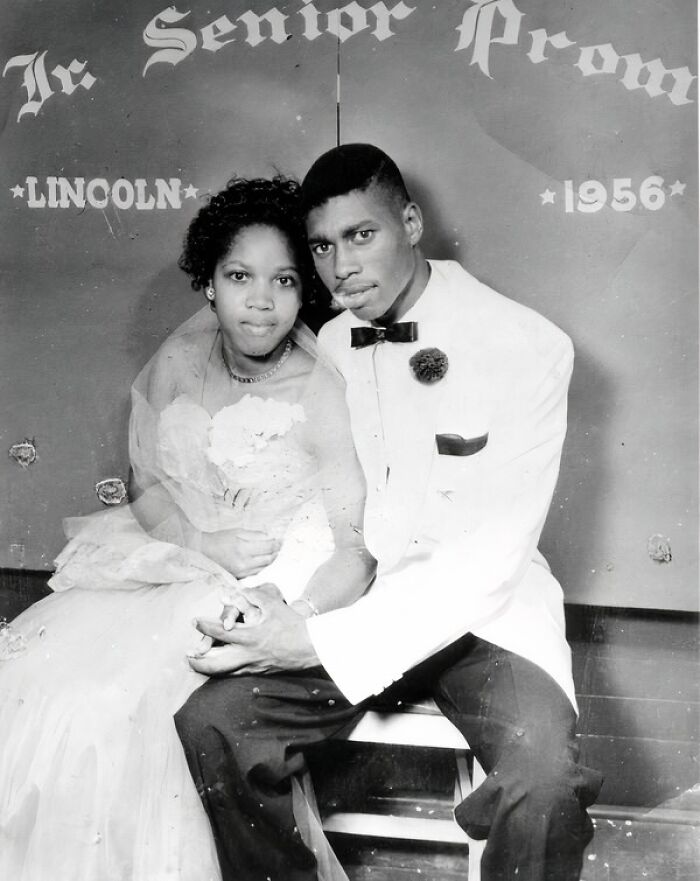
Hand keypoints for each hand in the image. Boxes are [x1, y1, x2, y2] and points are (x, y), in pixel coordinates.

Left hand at [188, 584, 318, 675]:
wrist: (310, 646)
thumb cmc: (291, 623)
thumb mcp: (272, 604)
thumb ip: (249, 596)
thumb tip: (228, 593)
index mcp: (249, 636)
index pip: (219, 631)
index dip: (203, 625)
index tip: (193, 620)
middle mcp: (247, 654)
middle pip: (214, 662)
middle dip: (197, 659)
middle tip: (187, 653)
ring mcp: (252, 666)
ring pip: (222, 673)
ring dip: (206, 668)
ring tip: (195, 662)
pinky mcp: (257, 673)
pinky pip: (234, 675)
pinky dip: (221, 672)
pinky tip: (216, 668)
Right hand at [202, 528, 280, 578]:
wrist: (204, 551)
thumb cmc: (220, 539)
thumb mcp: (238, 532)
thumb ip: (256, 535)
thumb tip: (270, 537)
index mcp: (243, 549)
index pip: (268, 547)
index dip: (277, 543)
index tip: (281, 540)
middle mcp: (243, 563)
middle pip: (268, 559)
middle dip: (276, 552)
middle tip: (280, 546)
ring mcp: (241, 572)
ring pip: (263, 568)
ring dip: (270, 560)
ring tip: (274, 552)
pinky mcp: (239, 577)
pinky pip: (255, 573)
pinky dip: (262, 566)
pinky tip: (263, 560)